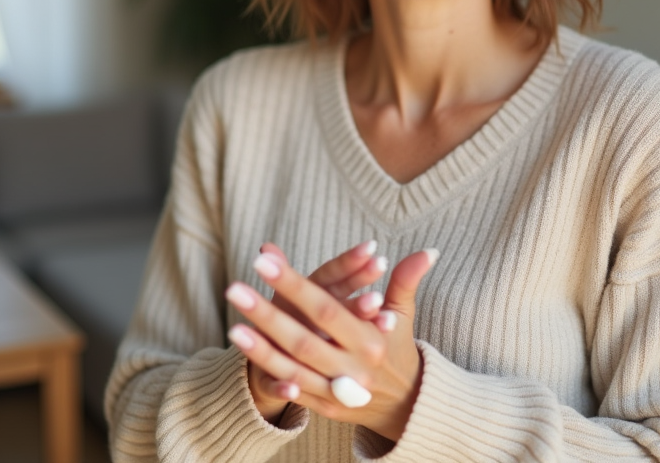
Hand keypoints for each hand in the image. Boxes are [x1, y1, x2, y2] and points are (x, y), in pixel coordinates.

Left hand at [226, 248, 437, 439]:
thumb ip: (406, 282)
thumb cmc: (398, 349)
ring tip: (232, 326)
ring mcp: (339, 391)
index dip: (296, 284)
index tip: (263, 260)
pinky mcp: (327, 409)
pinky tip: (250, 359)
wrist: (408, 406)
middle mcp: (354, 367)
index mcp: (371, 340)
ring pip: (294, 369)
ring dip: (260, 349)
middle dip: (267, 314)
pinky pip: (295, 392)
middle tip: (234, 288)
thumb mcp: (403, 315)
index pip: (327, 307)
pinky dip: (274, 378)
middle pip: (304, 339)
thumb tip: (427, 250)